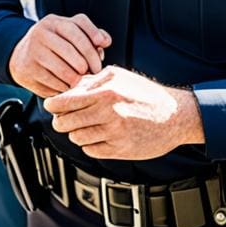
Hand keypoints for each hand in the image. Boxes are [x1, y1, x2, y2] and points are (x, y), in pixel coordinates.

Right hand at [9, 13, 110, 97]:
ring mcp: (33, 53)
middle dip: (88, 65)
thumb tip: (105, 41)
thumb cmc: (54, 44)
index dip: (93, 41)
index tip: (101, 53)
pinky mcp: (28, 72)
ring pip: (64, 71)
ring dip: (78, 79)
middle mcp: (41, 34)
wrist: (21, 55)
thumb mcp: (69, 32)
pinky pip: (54, 84)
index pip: (78, 27)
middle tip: (94, 72)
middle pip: (71, 51)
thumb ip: (89, 34)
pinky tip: (68, 86)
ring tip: (82, 80)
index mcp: (53, 22)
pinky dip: (65, 88)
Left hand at [44, 66, 204, 159]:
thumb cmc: (146, 93)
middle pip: (66, 122)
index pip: (65, 101)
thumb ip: (91, 81)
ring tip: (84, 125)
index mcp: (105, 93)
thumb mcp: (118, 75)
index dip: (53, 104)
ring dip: (76, 132)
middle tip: (63, 117)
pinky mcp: (119, 151)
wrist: (175, 116)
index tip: (50, 105)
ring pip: (77, 137)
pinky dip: (89, 144)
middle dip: (61, 120)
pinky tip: (98, 135)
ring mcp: (113, 134)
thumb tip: (69, 88)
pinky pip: (91, 150)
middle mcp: (107, 114)